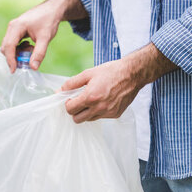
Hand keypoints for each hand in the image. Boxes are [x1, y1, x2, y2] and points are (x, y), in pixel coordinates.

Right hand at [1, 0, 86, 72]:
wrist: (52, 9)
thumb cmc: (48, 20)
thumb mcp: (45, 38)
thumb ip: (39, 53)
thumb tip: (33, 67)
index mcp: (16, 27)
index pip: (9, 46)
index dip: (10, 60)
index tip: (14, 70)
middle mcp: (12, 27)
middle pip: (6, 47)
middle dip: (14, 57)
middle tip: (27, 61)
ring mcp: (13, 28)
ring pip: (9, 46)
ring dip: (18, 53)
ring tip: (32, 49)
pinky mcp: (16, 30)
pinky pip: (13, 43)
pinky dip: (20, 49)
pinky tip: (30, 46)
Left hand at [61, 43, 176, 122]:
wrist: (132, 74)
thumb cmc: (110, 72)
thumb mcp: (88, 73)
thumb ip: (72, 83)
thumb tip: (60, 91)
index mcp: (90, 97)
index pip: (70, 109)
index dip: (67, 104)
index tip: (70, 98)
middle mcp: (99, 108)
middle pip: (77, 119)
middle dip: (75, 111)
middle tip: (78, 101)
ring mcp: (108, 113)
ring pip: (89, 119)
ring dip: (86, 112)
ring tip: (91, 100)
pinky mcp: (115, 114)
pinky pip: (101, 117)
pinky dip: (98, 112)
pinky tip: (102, 101)